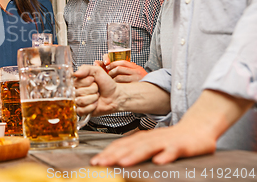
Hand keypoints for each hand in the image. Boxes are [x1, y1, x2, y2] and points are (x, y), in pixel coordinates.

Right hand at [74, 64, 118, 116]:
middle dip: (92, 90)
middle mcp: (76, 91)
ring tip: (96, 96)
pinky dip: (91, 106)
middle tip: (97, 89)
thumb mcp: (97, 71)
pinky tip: (95, 103)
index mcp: (78, 81)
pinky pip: (82, 110)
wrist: (115, 95)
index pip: (76, 82)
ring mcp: (78, 101)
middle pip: (79, 92)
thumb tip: (75, 73)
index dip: (87, 82)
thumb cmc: (106, 84)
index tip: (93, 80)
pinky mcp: (81, 111)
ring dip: (93, 98)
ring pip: (81, 101)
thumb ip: (86, 69)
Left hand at [90, 123, 216, 166]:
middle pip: (130, 146)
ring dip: (134, 155)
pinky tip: (159, 162)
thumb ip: (136, 150)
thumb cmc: (171, 139)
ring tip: (122, 163)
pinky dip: (165, 156)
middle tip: (100, 163)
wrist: (197, 128)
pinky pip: (173, 151)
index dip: (107, 153)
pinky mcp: (181, 146)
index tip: (94, 162)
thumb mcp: (151, 144)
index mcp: (142, 138)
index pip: (121, 145)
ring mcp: (165, 141)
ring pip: (148, 148)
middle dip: (114, 155)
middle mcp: (150, 138)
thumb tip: (117, 160)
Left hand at [103, 54, 147, 82]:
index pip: (122, 62)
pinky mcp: (134, 86)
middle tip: (107, 74)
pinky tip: (114, 85)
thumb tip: (114, 66)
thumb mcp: (136, 72)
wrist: (154, 88)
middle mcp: (136, 71)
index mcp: (135, 67)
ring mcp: (135, 79)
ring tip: (110, 80)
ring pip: (119, 77)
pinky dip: (115, 84)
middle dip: (111, 71)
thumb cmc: (141, 80)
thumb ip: (128, 68)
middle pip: (119, 68)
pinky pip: (121, 84)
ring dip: (112, 78)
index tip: (107, 65)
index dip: (113, 63)